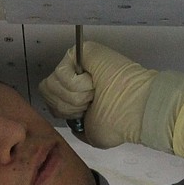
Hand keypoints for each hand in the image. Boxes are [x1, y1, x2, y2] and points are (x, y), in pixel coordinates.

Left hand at [38, 41, 183, 167]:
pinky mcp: (82, 51)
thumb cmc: (119, 121)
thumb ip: (74, 124)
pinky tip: (93, 83)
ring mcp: (78, 63)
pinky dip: (76, 85)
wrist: (136, 108)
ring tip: (94, 93)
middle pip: (47, 91)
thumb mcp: (90, 133)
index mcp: (77, 95)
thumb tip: (66, 116)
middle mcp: (75, 77)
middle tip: (90, 103)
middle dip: (67, 104)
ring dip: (74, 96)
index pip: (50, 100)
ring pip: (52, 83)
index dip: (63, 110)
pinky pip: (60, 72)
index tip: (84, 114)